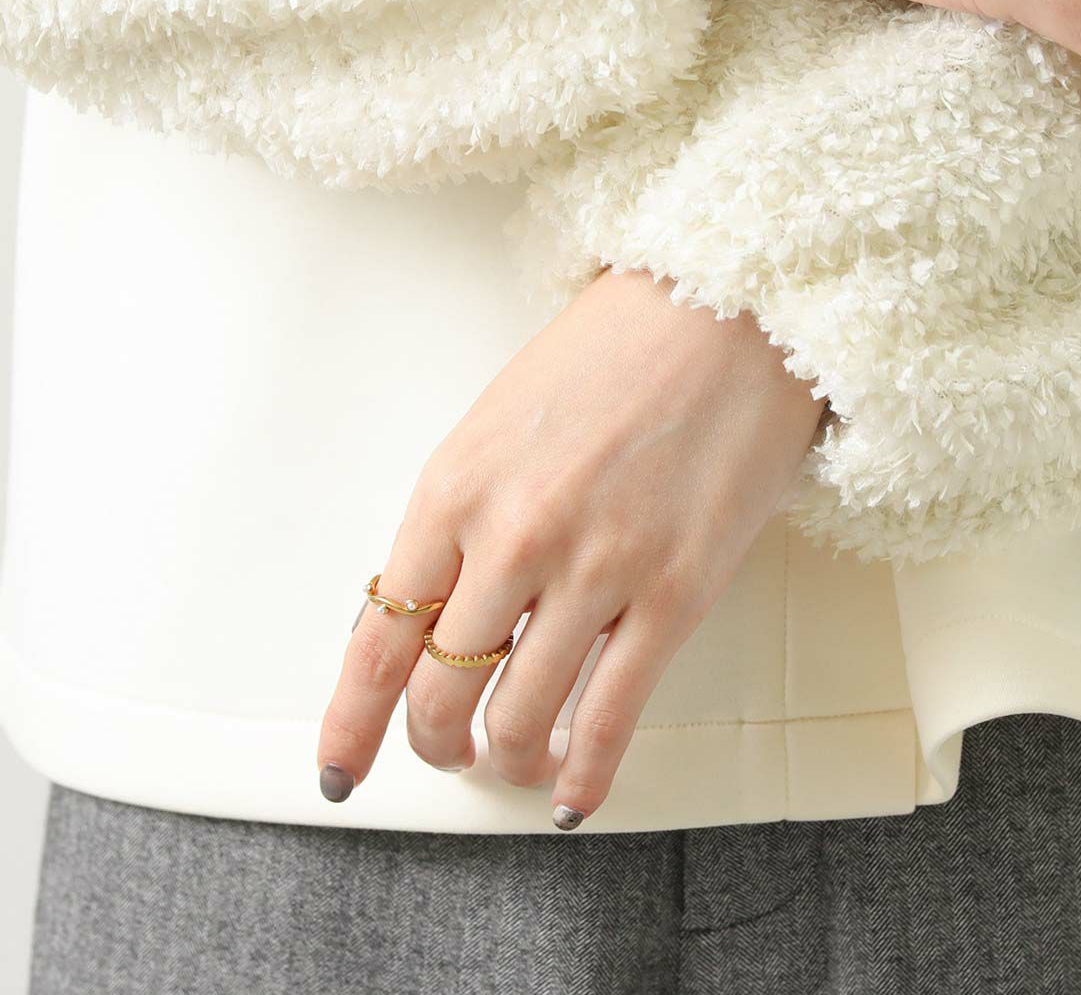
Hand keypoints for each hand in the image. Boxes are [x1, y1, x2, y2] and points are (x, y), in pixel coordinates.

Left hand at [316, 267, 824, 827]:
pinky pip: (613, 716)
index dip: (352, 723)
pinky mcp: (676, 591)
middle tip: (449, 753)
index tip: (342, 766)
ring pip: (519, 721)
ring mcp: (597, 569)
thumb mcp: (498, 422)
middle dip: (434, 746)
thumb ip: (459, 519)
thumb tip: (429, 617)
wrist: (724, 306)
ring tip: (518, 760)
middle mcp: (512, 537)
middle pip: (440, 695)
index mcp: (454, 488)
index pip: (378, 640)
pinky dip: (587, 773)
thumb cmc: (611, 352)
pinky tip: (576, 789)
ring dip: (507, 761)